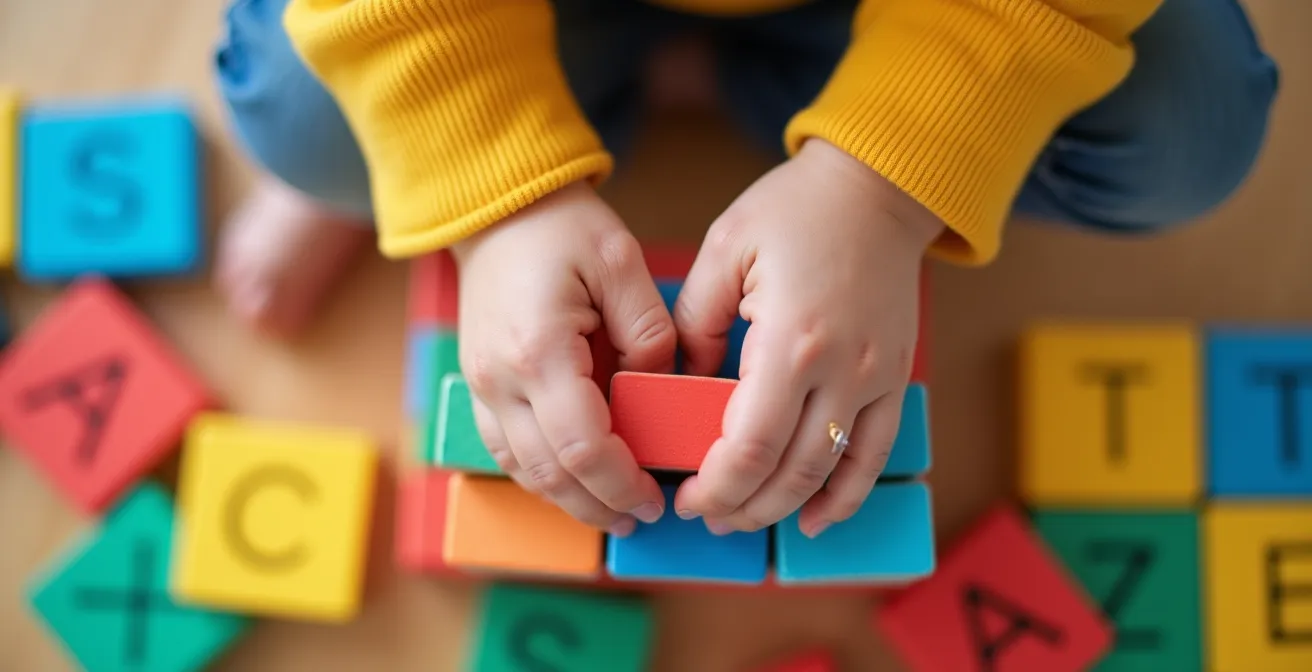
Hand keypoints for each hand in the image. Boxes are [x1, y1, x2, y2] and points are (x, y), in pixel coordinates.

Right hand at [450, 182, 674, 535]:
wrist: (496, 209)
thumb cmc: (559, 226)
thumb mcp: (621, 262)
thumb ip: (649, 331)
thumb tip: (660, 387)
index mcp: (539, 350)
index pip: (581, 445)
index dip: (620, 482)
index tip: (654, 499)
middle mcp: (499, 378)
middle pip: (549, 472)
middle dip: (598, 504)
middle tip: (641, 515)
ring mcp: (481, 385)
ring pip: (522, 470)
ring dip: (568, 499)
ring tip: (613, 511)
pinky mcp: (479, 384)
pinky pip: (505, 449)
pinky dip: (542, 474)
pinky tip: (574, 481)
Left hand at [672, 139, 943, 536]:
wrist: (876, 188)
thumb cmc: (796, 209)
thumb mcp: (723, 248)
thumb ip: (694, 322)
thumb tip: (684, 382)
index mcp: (790, 339)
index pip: (751, 445)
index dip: (716, 485)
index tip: (685, 497)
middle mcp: (841, 370)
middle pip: (789, 472)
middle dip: (742, 506)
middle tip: (704, 513)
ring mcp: (875, 378)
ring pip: (830, 473)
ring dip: (784, 508)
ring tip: (743, 517)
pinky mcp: (894, 378)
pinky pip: (875, 453)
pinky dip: (847, 495)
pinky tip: (815, 518)